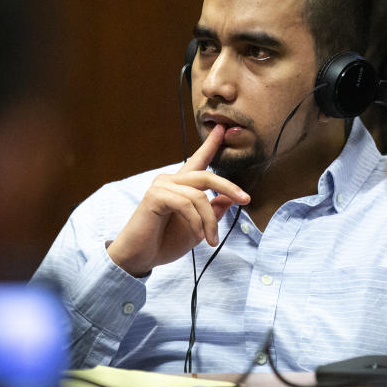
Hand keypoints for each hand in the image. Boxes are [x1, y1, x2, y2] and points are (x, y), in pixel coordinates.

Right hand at [106, 124, 249, 276]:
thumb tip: (229, 199)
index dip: (211, 145)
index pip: (198, 161)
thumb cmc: (164, 243)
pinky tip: (198, 236)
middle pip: (206, 176)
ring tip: (211, 239)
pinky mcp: (155, 196)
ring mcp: (161, 186)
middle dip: (229, 187)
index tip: (222, 128)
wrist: (139, 258)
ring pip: (199, 196)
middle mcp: (170, 181)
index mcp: (180, 187)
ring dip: (210, 221)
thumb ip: (212, 212)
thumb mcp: (197, 229)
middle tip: (246, 200)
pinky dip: (197, 223)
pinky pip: (186, 204)